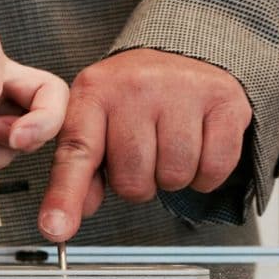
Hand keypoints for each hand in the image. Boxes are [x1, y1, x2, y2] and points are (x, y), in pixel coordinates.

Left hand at [39, 49, 252, 240]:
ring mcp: (182, 90)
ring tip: (168, 147)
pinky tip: (197, 148)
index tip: (55, 228)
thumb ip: (78, 171)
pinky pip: (213, 169)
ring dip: (171, 178)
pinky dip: (205, 174)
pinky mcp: (223, 100)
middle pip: (132, 179)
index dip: (65, 197)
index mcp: (94, 93)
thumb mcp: (94, 121)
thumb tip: (65, 216)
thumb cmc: (133, 96)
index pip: (77, 154)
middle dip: (137, 182)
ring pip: (174, 176)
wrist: (183, 50)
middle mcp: (135, 87)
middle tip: (142, 155)